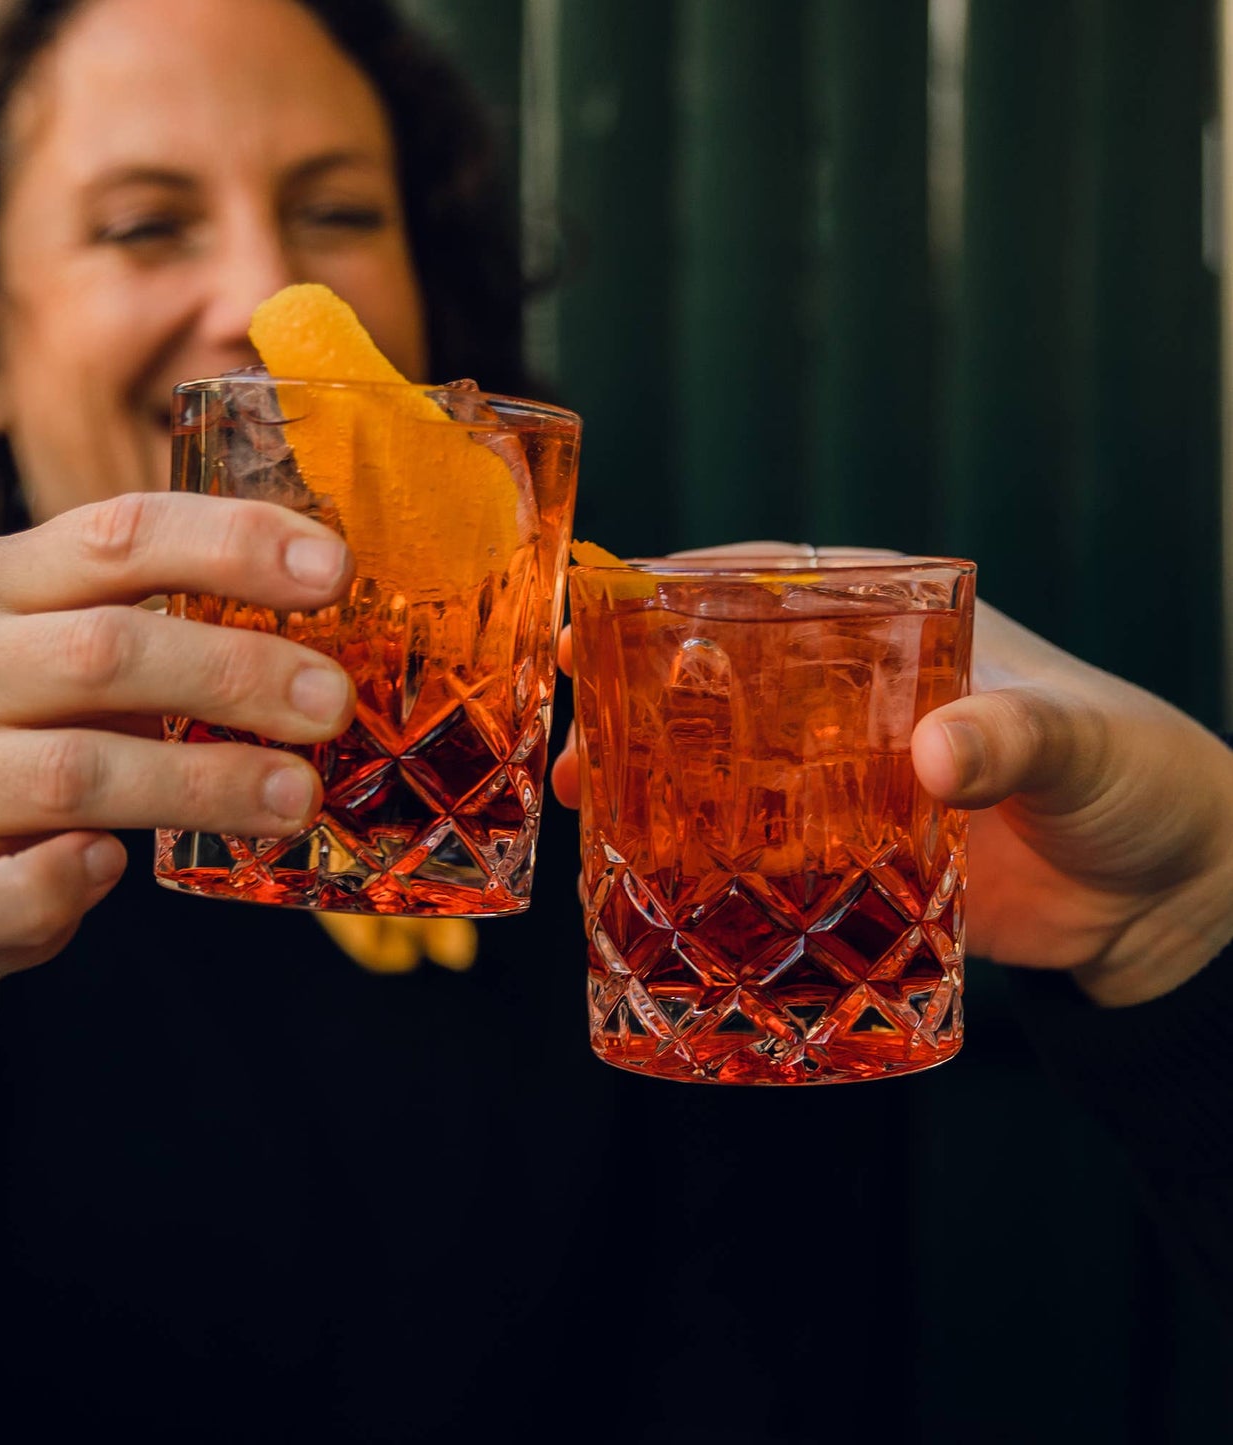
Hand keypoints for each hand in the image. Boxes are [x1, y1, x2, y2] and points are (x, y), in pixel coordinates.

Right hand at [0, 492, 356, 1076]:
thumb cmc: (46, 731)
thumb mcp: (92, 647)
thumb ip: (182, 623)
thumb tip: (341, 629)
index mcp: (4, 581)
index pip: (122, 534)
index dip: (233, 545)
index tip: (336, 568)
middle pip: (106, 652)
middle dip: (239, 672)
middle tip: (335, 703)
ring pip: (74, 774)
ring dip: (203, 783)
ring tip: (297, 796)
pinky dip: (58, 882)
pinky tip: (113, 869)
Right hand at [551, 543, 1232, 1007]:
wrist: (1164, 900)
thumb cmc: (1138, 776)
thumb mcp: (1079, 738)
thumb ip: (1012, 736)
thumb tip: (935, 754)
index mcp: (897, 627)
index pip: (775, 581)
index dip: (683, 586)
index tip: (607, 602)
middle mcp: (852, 696)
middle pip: (722, 676)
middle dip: (639, 691)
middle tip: (573, 718)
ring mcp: (841, 778)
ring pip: (725, 762)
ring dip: (651, 776)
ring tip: (584, 797)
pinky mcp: (846, 856)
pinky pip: (758, 847)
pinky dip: (703, 857)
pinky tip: (648, 874)